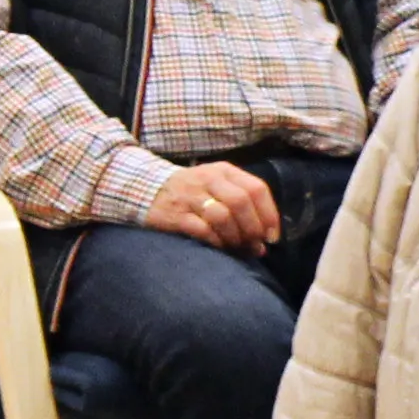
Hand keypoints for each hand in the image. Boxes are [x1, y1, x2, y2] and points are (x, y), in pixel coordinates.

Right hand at [143, 160, 279, 254]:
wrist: (147, 188)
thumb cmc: (193, 191)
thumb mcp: (218, 186)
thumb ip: (244, 207)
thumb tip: (266, 241)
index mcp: (225, 171)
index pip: (257, 189)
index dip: (269, 215)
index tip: (271, 237)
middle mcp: (209, 179)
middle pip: (241, 202)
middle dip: (253, 228)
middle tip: (254, 245)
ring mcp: (191, 196)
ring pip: (223, 216)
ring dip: (236, 236)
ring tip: (237, 247)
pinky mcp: (176, 215)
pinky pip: (203, 230)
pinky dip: (217, 242)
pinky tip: (220, 248)